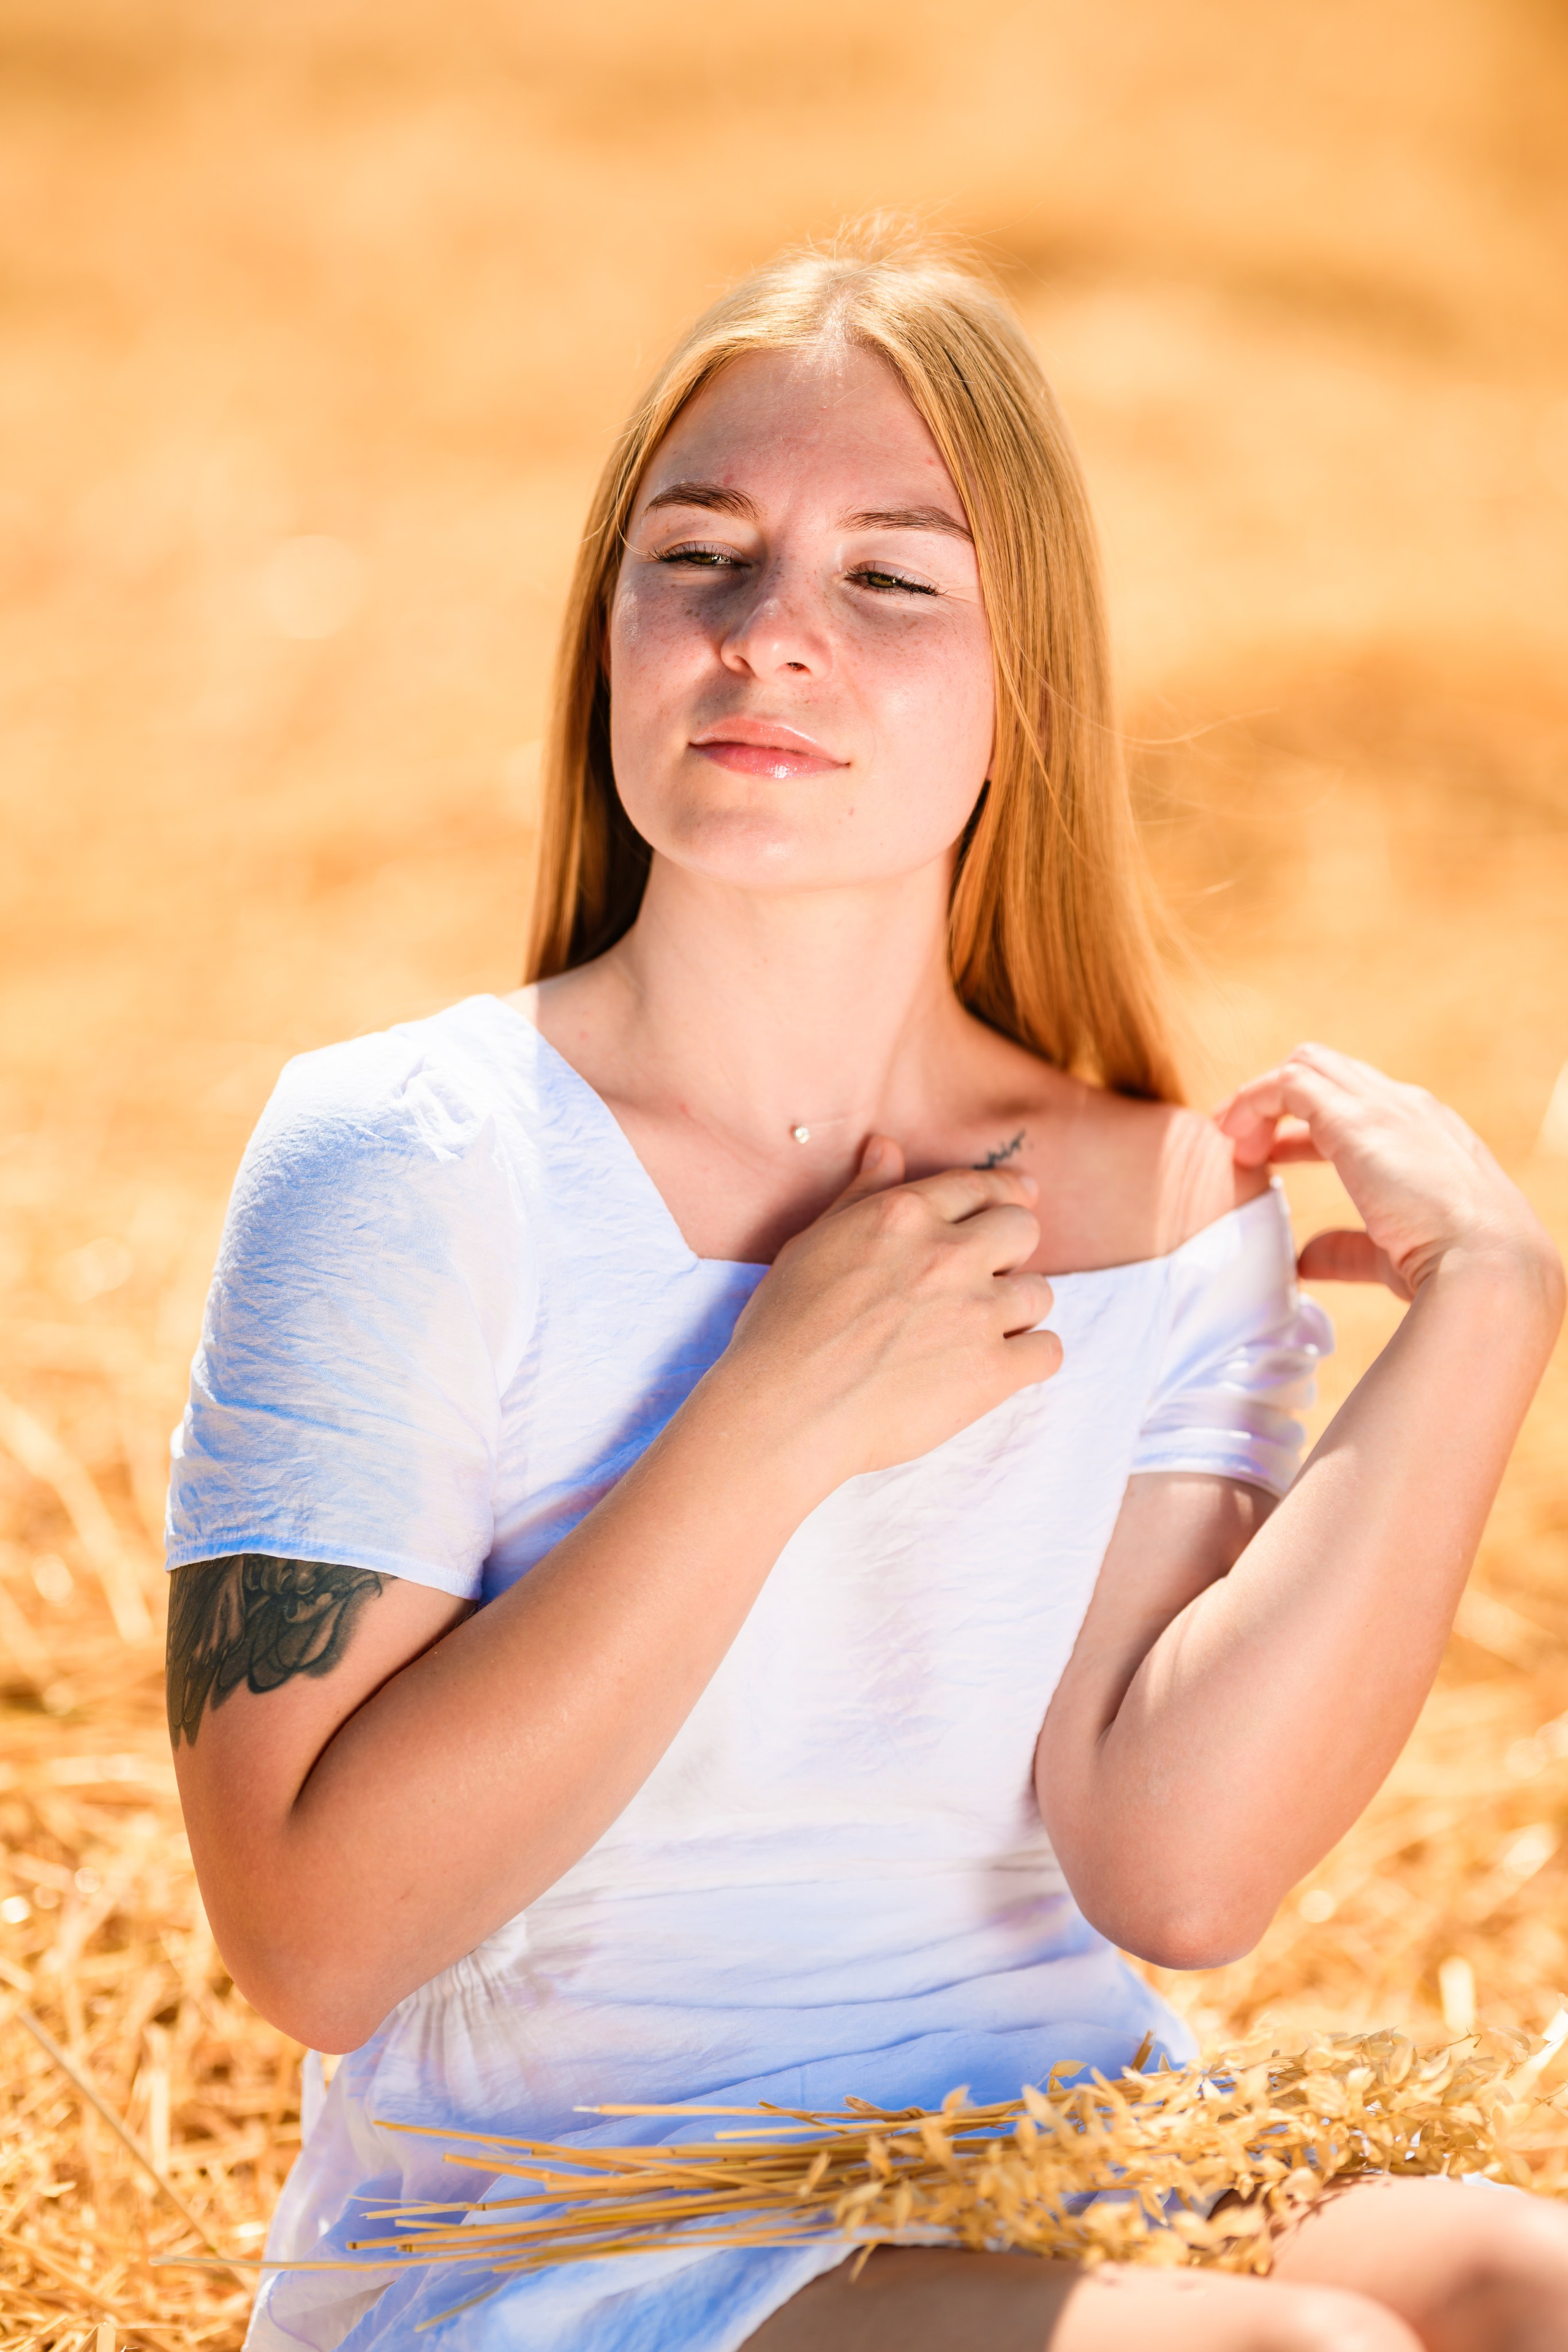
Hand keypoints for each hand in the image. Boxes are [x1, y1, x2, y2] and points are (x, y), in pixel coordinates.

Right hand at [719, 1135, 1061, 1484]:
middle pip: (1023, 1230)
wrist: (784, 1411)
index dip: (1003, 1193)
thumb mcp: (813, 1243)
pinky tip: (998, 1367)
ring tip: (980, 1330)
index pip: (979, 1186)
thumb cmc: (783, 1329)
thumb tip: (887, 1147)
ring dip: (1017, 1310)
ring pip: (1040, 1293)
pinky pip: (1048, 1352)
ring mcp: (975, 1313)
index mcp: (904, 1215)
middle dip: (1011, 1249)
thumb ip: (861, 1194)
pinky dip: (1030, 1359)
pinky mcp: (991, 1372)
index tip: (1016, 1201)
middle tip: (986, 1277)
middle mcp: (948, 1254)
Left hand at [1216, 1042, 1561, 1302]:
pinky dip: (1254, 1101)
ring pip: (1307, 1065)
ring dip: (1260, 1099)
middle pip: (1329, 1072)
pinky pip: (1290, 1083)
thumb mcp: (1391, 1251)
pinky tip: (1234, 1139)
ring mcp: (1383, 1106)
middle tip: (1243, 1145)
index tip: (1271, 1155)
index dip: (1307, 1125)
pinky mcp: (1355, 1117)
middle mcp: (1407, 1107)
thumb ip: (1346, 1249)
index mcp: (1427, 1132)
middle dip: (1280, 1100)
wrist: (1486, 1263)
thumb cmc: (1450, 1266)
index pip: (1358, 1104)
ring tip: (1231, 1140)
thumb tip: (1304, 1261)